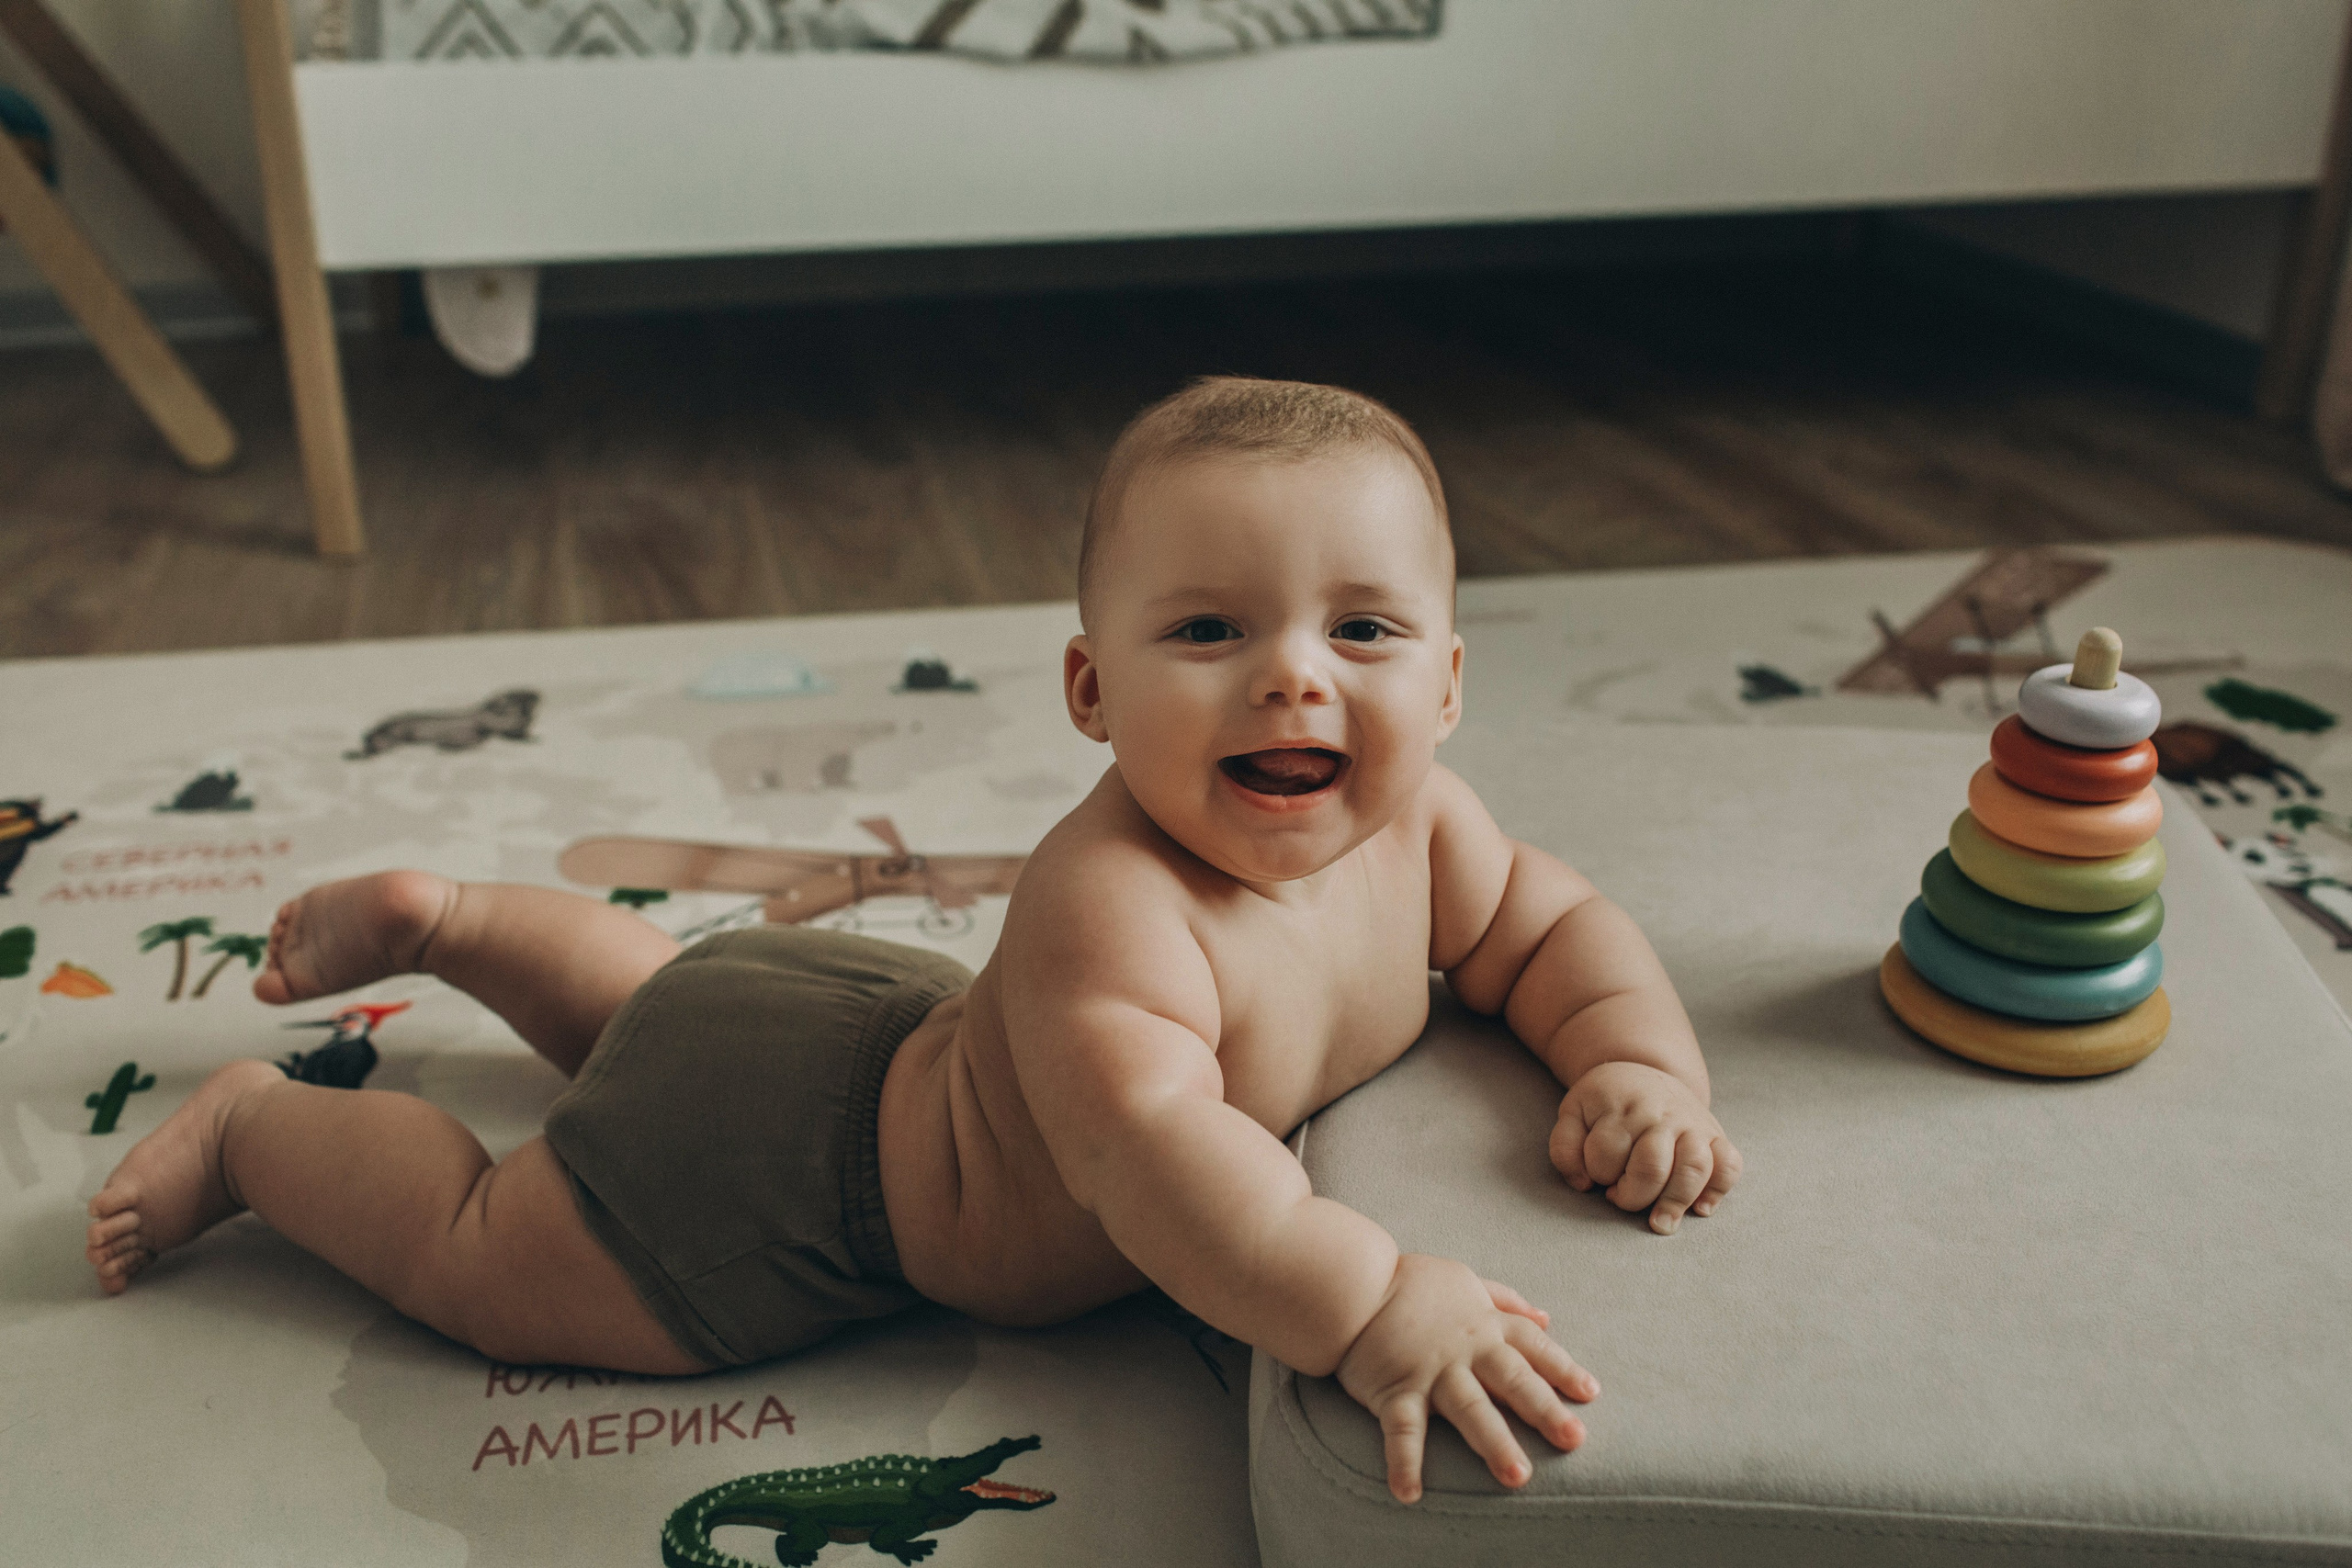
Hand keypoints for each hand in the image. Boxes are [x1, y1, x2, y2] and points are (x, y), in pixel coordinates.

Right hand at [1335, 1253, 1596, 1503]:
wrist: (1351, 1284)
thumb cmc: (1408, 1282)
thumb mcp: (1464, 1280)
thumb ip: (1505, 1301)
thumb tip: (1545, 1317)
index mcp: (1483, 1325)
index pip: (1533, 1347)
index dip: (1562, 1369)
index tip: (1589, 1394)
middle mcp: (1465, 1350)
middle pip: (1513, 1381)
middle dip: (1545, 1410)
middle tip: (1574, 1440)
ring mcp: (1430, 1372)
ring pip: (1469, 1409)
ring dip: (1494, 1443)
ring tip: (1517, 1476)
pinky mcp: (1394, 1389)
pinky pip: (1402, 1430)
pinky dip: (1405, 1461)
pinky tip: (1410, 1493)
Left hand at [1551, 1060, 1739, 1233]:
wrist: (1645, 1070)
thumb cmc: (1606, 1102)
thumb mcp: (1574, 1111)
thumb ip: (1565, 1147)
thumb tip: (1583, 1184)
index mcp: (1620, 1107)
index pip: (1605, 1153)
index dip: (1597, 1174)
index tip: (1599, 1176)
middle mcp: (1661, 1115)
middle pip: (1651, 1166)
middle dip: (1632, 1195)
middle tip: (1621, 1198)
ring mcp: (1693, 1124)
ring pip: (1694, 1167)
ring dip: (1676, 1202)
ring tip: (1659, 1223)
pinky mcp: (1716, 1135)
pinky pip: (1729, 1165)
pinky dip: (1719, 1190)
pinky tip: (1700, 1208)